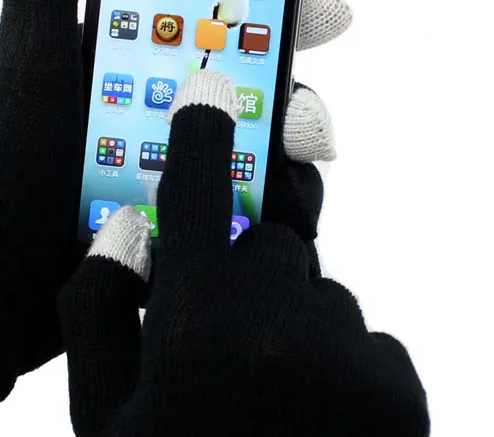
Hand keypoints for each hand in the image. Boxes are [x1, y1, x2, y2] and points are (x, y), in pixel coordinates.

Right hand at [58, 57, 428, 433]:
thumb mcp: (99, 414)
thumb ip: (96, 308)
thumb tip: (125, 231)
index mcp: (193, 322)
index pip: (198, 185)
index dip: (201, 130)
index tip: (209, 90)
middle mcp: (277, 323)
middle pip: (265, 241)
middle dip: (241, 267)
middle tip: (220, 332)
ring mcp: (348, 353)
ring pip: (313, 288)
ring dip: (287, 318)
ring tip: (265, 393)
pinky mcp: (397, 384)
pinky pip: (359, 334)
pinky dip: (333, 358)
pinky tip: (308, 416)